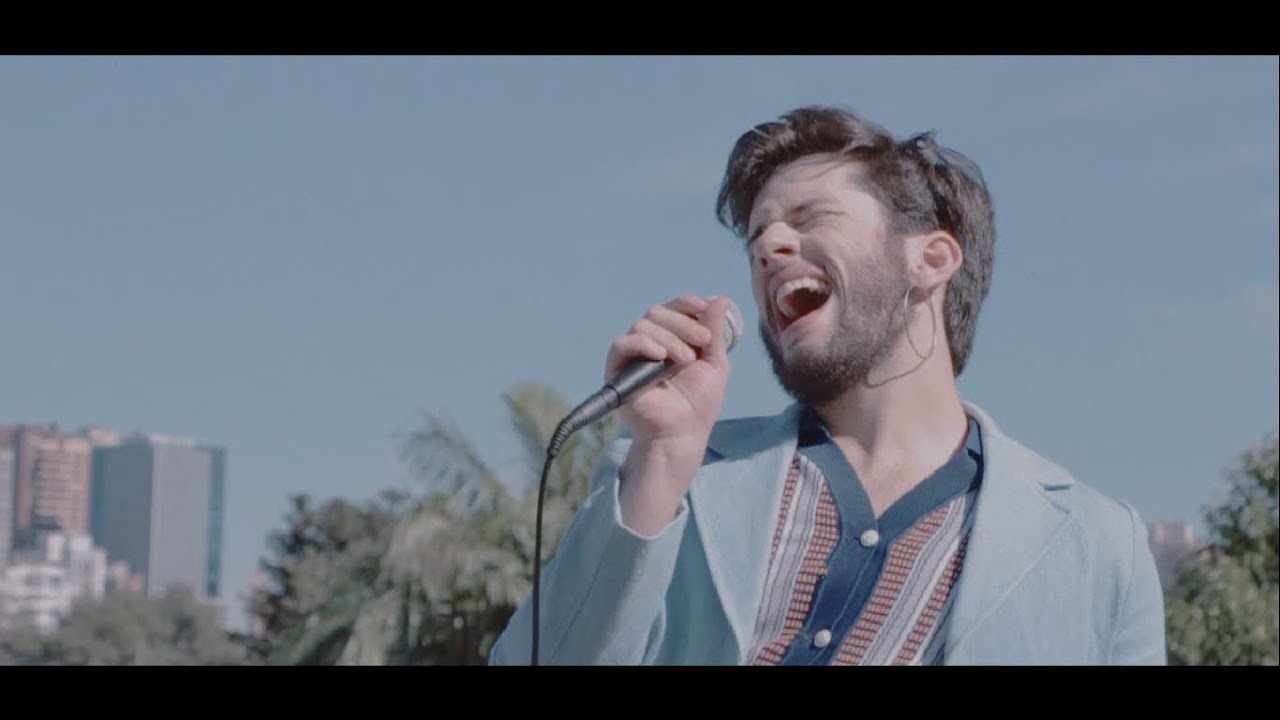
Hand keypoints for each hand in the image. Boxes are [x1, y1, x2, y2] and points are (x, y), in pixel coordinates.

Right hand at [605, 295, 734, 534]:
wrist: (683, 433)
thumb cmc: (699, 403)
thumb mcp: (714, 363)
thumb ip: (715, 332)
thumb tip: (722, 298)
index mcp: (671, 339)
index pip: (672, 308)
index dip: (686, 302)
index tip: (703, 307)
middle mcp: (649, 343)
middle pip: (657, 312)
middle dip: (682, 323)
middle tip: (702, 342)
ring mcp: (632, 356)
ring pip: (642, 325)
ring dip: (669, 337)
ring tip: (685, 360)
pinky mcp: (617, 370)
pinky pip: (622, 344)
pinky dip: (642, 344)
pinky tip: (660, 357)